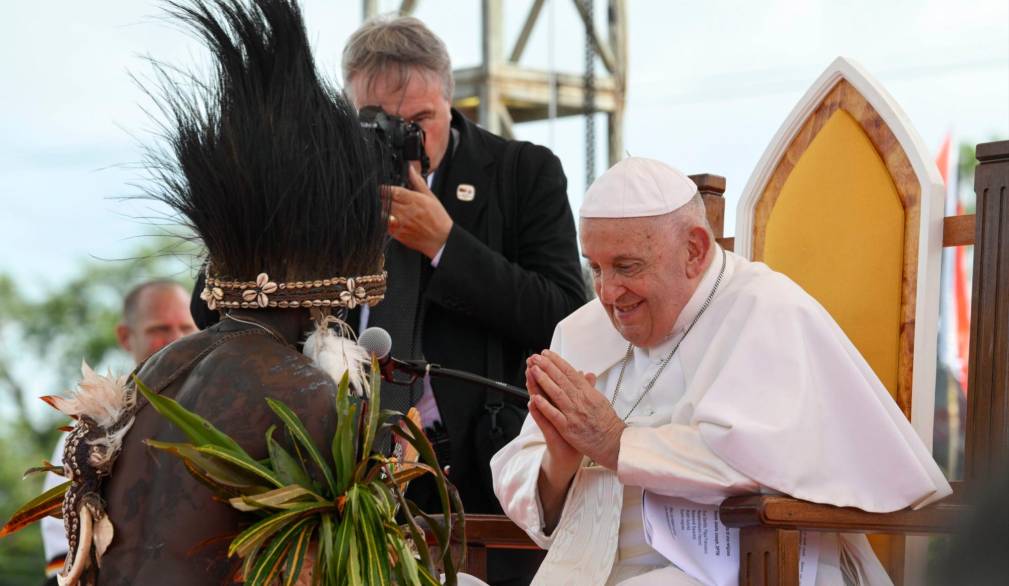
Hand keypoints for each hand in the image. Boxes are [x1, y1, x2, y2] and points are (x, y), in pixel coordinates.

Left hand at [386, 165, 452, 258]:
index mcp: (413, 200)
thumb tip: (410, 169)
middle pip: (384, 202)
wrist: (441, 239)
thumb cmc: (438, 218)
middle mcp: (405, 212)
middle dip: (380, 198)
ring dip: (379, 210)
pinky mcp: (397, 234)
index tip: (382, 188)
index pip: (392, 191)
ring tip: (382, 208)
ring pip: (381, 214)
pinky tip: (386, 218)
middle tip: (381, 197)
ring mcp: (400, 224)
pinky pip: (383, 226)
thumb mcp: (430, 197)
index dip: (384, 188)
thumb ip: (417, 182)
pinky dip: (382, 221)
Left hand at [528, 350, 625, 469]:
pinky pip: (554, 415)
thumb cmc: (606, 422)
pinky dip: (545, 406)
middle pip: (561, 379)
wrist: (613, 442)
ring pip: (556, 394)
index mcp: (587, 392)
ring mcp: (574, 414)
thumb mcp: (600, 399)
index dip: (557, 362)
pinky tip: (535, 398)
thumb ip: (590, 387)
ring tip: (533, 370)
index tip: (546, 354)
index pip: (570, 372)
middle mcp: (580, 400)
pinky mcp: (568, 428)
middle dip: (547, 366)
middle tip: (535, 357)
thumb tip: (587, 374)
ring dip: (544, 381)